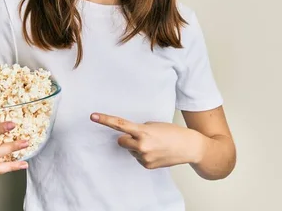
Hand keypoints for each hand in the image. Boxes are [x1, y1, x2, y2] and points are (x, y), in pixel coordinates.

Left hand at [90, 113, 204, 169]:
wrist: (189, 147)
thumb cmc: (173, 132)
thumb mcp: (154, 125)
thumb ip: (139, 129)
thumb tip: (129, 135)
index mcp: (143, 131)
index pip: (119, 124)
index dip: (105, 120)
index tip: (93, 116)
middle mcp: (141, 145)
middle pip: (120, 140)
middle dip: (126, 138)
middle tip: (139, 135)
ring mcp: (144, 157)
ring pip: (130, 150)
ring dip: (136, 146)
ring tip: (153, 144)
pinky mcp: (146, 165)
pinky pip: (137, 157)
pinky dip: (143, 154)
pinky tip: (155, 151)